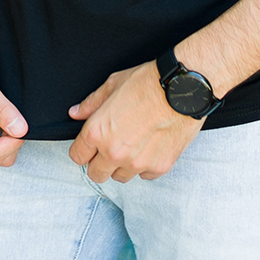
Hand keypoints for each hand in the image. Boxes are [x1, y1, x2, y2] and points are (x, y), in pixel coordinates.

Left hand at [67, 63, 201, 182]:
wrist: (182, 88)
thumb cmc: (148, 82)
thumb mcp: (112, 85)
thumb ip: (91, 104)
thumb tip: (76, 113)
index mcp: (97, 132)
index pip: (77, 156)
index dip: (82, 150)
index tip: (89, 147)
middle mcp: (114, 152)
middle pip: (96, 174)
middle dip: (99, 163)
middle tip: (109, 149)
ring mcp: (137, 163)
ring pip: (121, 177)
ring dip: (122, 166)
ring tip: (132, 146)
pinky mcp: (159, 167)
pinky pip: (145, 175)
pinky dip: (145, 165)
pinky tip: (150, 147)